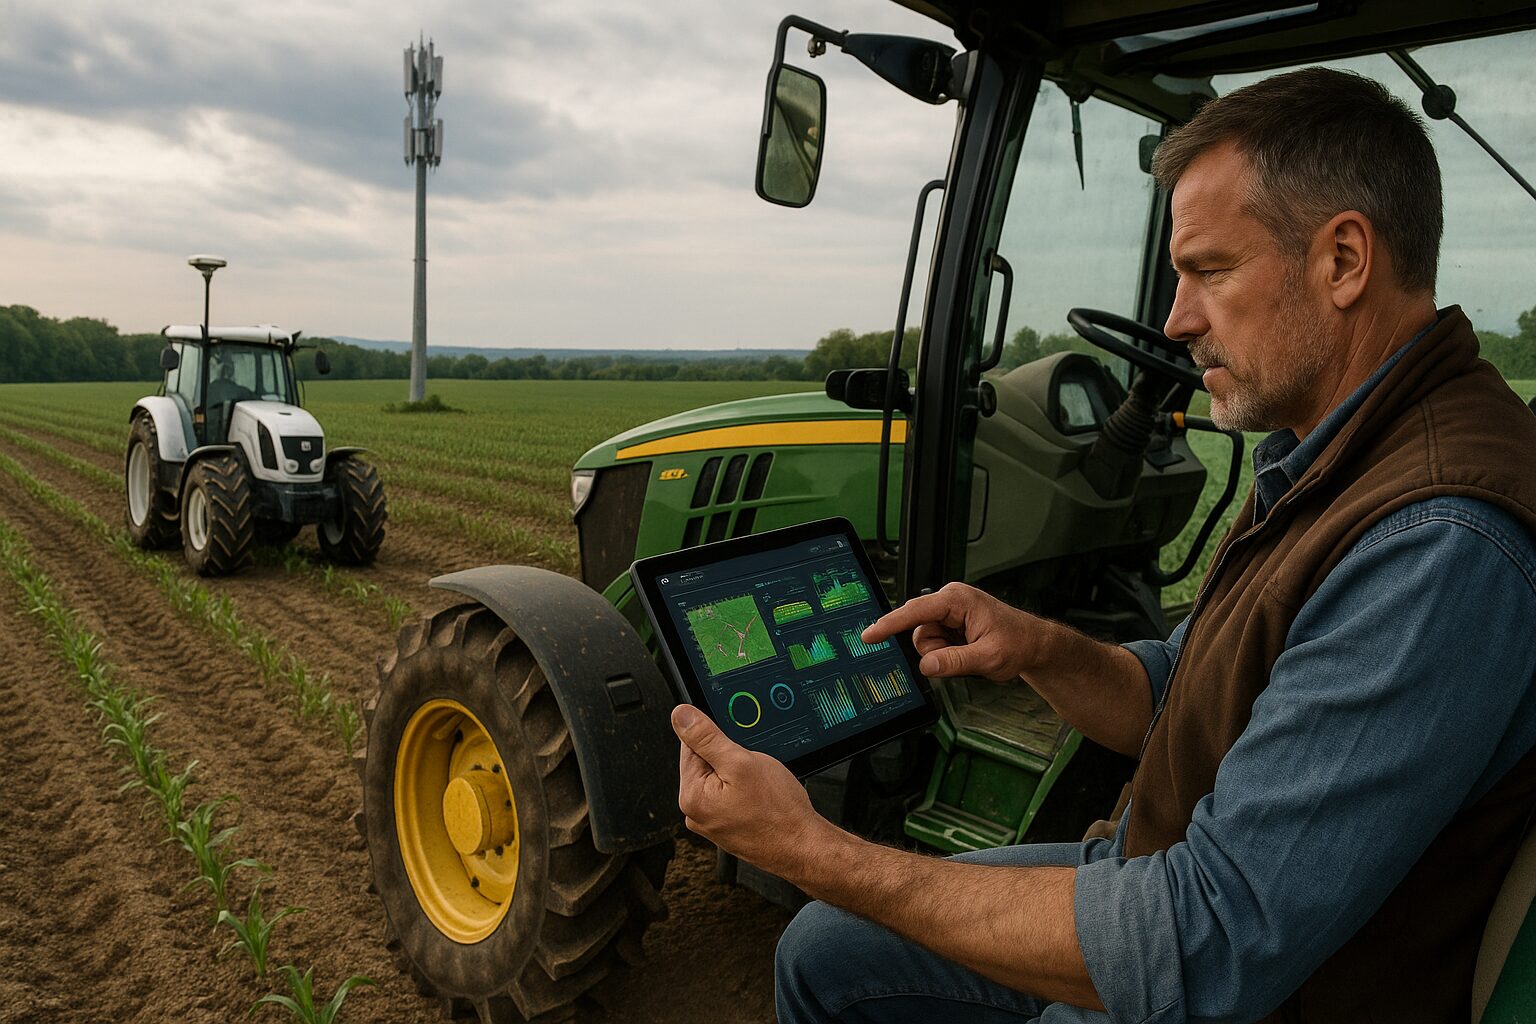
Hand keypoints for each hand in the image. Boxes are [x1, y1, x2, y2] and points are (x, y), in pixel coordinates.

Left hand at [672, 705, 830, 877]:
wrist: (802, 846)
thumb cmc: (777, 812)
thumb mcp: (740, 762)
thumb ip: (706, 737)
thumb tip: (680, 716)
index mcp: (691, 796)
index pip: (690, 746)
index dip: (718, 739)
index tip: (737, 747)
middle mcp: (696, 813)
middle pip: (706, 763)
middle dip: (730, 758)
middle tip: (753, 770)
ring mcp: (712, 822)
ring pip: (722, 779)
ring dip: (740, 774)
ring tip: (759, 788)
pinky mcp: (728, 826)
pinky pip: (731, 795)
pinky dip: (746, 790)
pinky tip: (761, 798)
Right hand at [862, 581, 1034, 680]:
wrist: (1032, 644)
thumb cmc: (1017, 643)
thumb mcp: (988, 658)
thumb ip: (955, 661)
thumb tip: (926, 666)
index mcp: (957, 599)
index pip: (915, 611)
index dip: (889, 624)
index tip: (869, 636)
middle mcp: (949, 601)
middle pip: (918, 631)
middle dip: (936, 650)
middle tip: (965, 656)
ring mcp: (948, 613)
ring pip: (924, 641)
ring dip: (942, 654)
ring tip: (969, 653)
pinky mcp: (948, 624)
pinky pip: (933, 644)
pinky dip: (946, 653)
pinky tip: (966, 651)